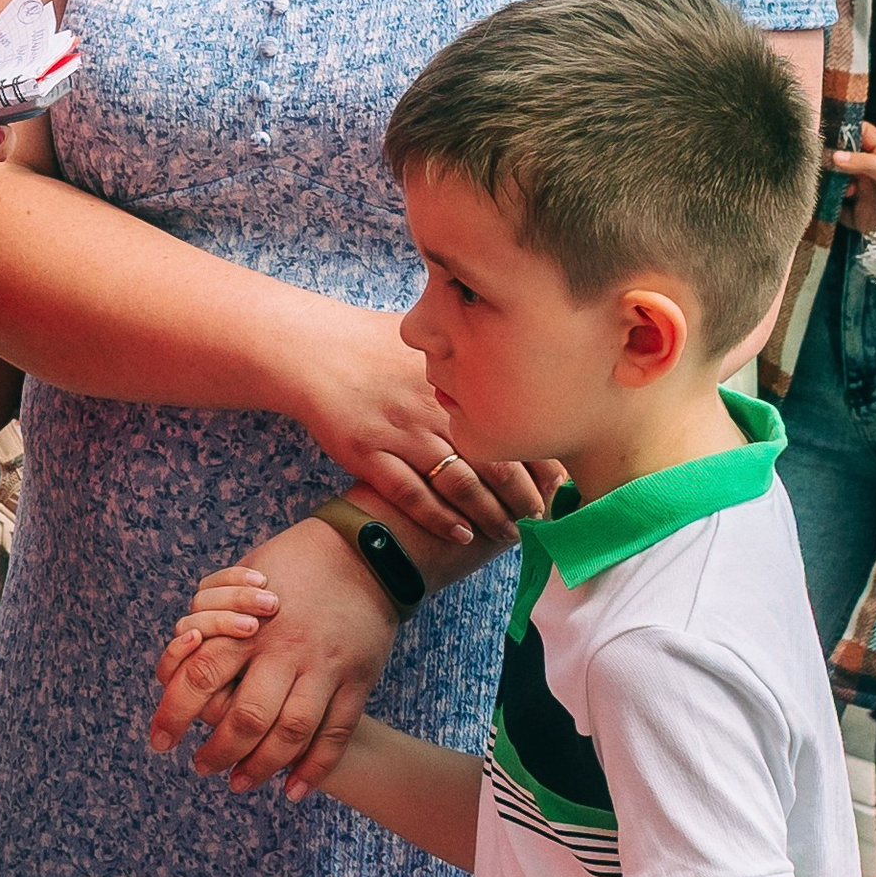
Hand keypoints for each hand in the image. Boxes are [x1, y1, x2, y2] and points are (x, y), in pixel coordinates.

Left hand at [149, 517, 393, 797]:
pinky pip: (335, 735)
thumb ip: (212, 618)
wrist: (364, 554)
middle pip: (246, 717)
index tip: (160, 741)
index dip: (175, 713)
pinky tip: (291, 790)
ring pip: (290, 734)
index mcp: (249, 623)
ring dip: (260, 767)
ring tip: (238, 783)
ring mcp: (324, 668)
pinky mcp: (356, 681)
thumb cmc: (292, 565)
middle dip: (218, 752)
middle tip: (200, 766)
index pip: (201, 675)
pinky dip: (313, 769)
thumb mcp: (243, 578)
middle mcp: (284, 649)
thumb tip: (178, 658)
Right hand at [292, 306, 546, 545]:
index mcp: (454, 381)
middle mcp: (433, 408)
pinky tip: (461, 535)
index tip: (561, 484)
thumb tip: (517, 374)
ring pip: (458, 483)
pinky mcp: (367, 453)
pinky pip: (409, 493)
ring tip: (510, 535)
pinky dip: (438, 517)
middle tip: (544, 518)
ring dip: (489, 514)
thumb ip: (467, 362)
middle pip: (494, 459)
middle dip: (525, 495)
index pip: (513, 424)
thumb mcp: (427, 341)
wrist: (315, 351)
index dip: (540, 459)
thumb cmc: (373, 345)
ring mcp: (400, 432)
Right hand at [829, 120, 875, 236]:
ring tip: (828, 185)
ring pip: (837, 183)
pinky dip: (828, 207)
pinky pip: (837, 209)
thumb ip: (863, 161)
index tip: (827, 131)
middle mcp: (870, 173)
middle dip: (831, 159)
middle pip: (844, 159)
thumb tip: (835, 156)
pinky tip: (823, 202)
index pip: (862, 134)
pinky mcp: (858, 215)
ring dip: (829, 183)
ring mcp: (863, 194)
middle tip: (819, 160)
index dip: (846, 129)